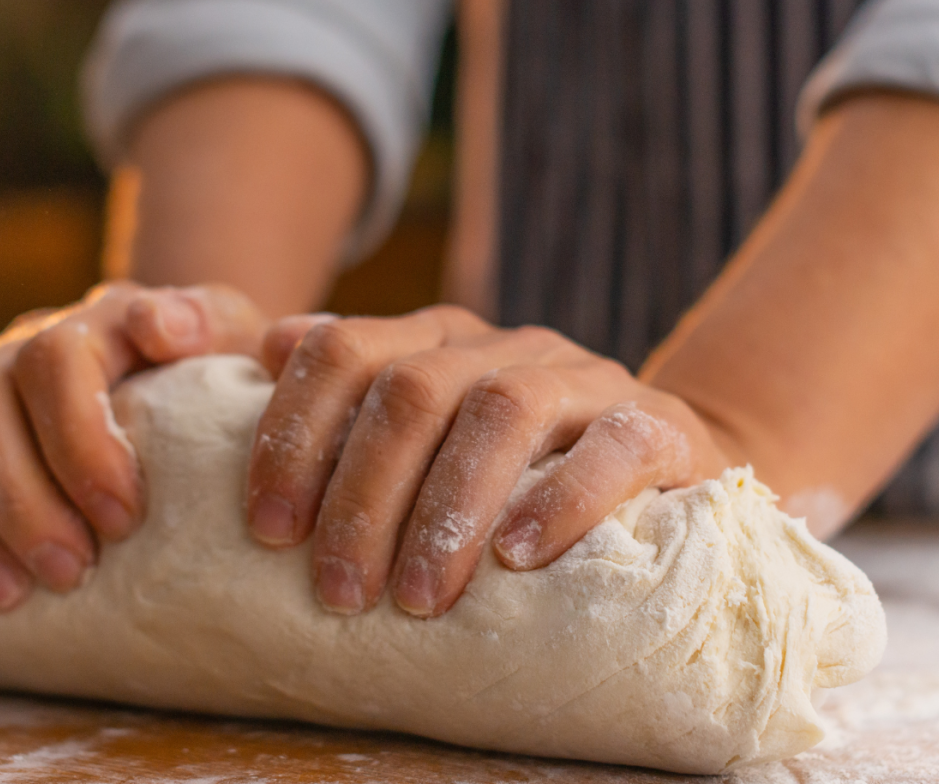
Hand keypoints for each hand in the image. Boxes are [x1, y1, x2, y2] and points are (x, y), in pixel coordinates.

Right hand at [0, 281, 266, 610]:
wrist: (173, 368)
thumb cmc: (209, 373)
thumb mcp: (232, 343)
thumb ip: (214, 325)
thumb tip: (167, 327)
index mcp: (96, 319)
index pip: (56, 359)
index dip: (78, 440)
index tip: (124, 520)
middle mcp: (19, 340)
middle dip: (16, 498)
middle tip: (69, 574)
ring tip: (9, 594)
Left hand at [246, 306, 734, 618]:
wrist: (669, 469)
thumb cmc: (516, 472)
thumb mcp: (427, 435)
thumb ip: (343, 391)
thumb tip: (269, 346)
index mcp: (434, 340)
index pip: (342, 350)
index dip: (294, 433)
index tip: (269, 532)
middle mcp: (503, 345)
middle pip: (410, 390)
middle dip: (362, 497)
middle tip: (339, 594)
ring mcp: (583, 377)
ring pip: (500, 409)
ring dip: (447, 509)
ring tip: (417, 598)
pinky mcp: (659, 424)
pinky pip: (613, 444)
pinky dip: (561, 499)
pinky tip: (518, 559)